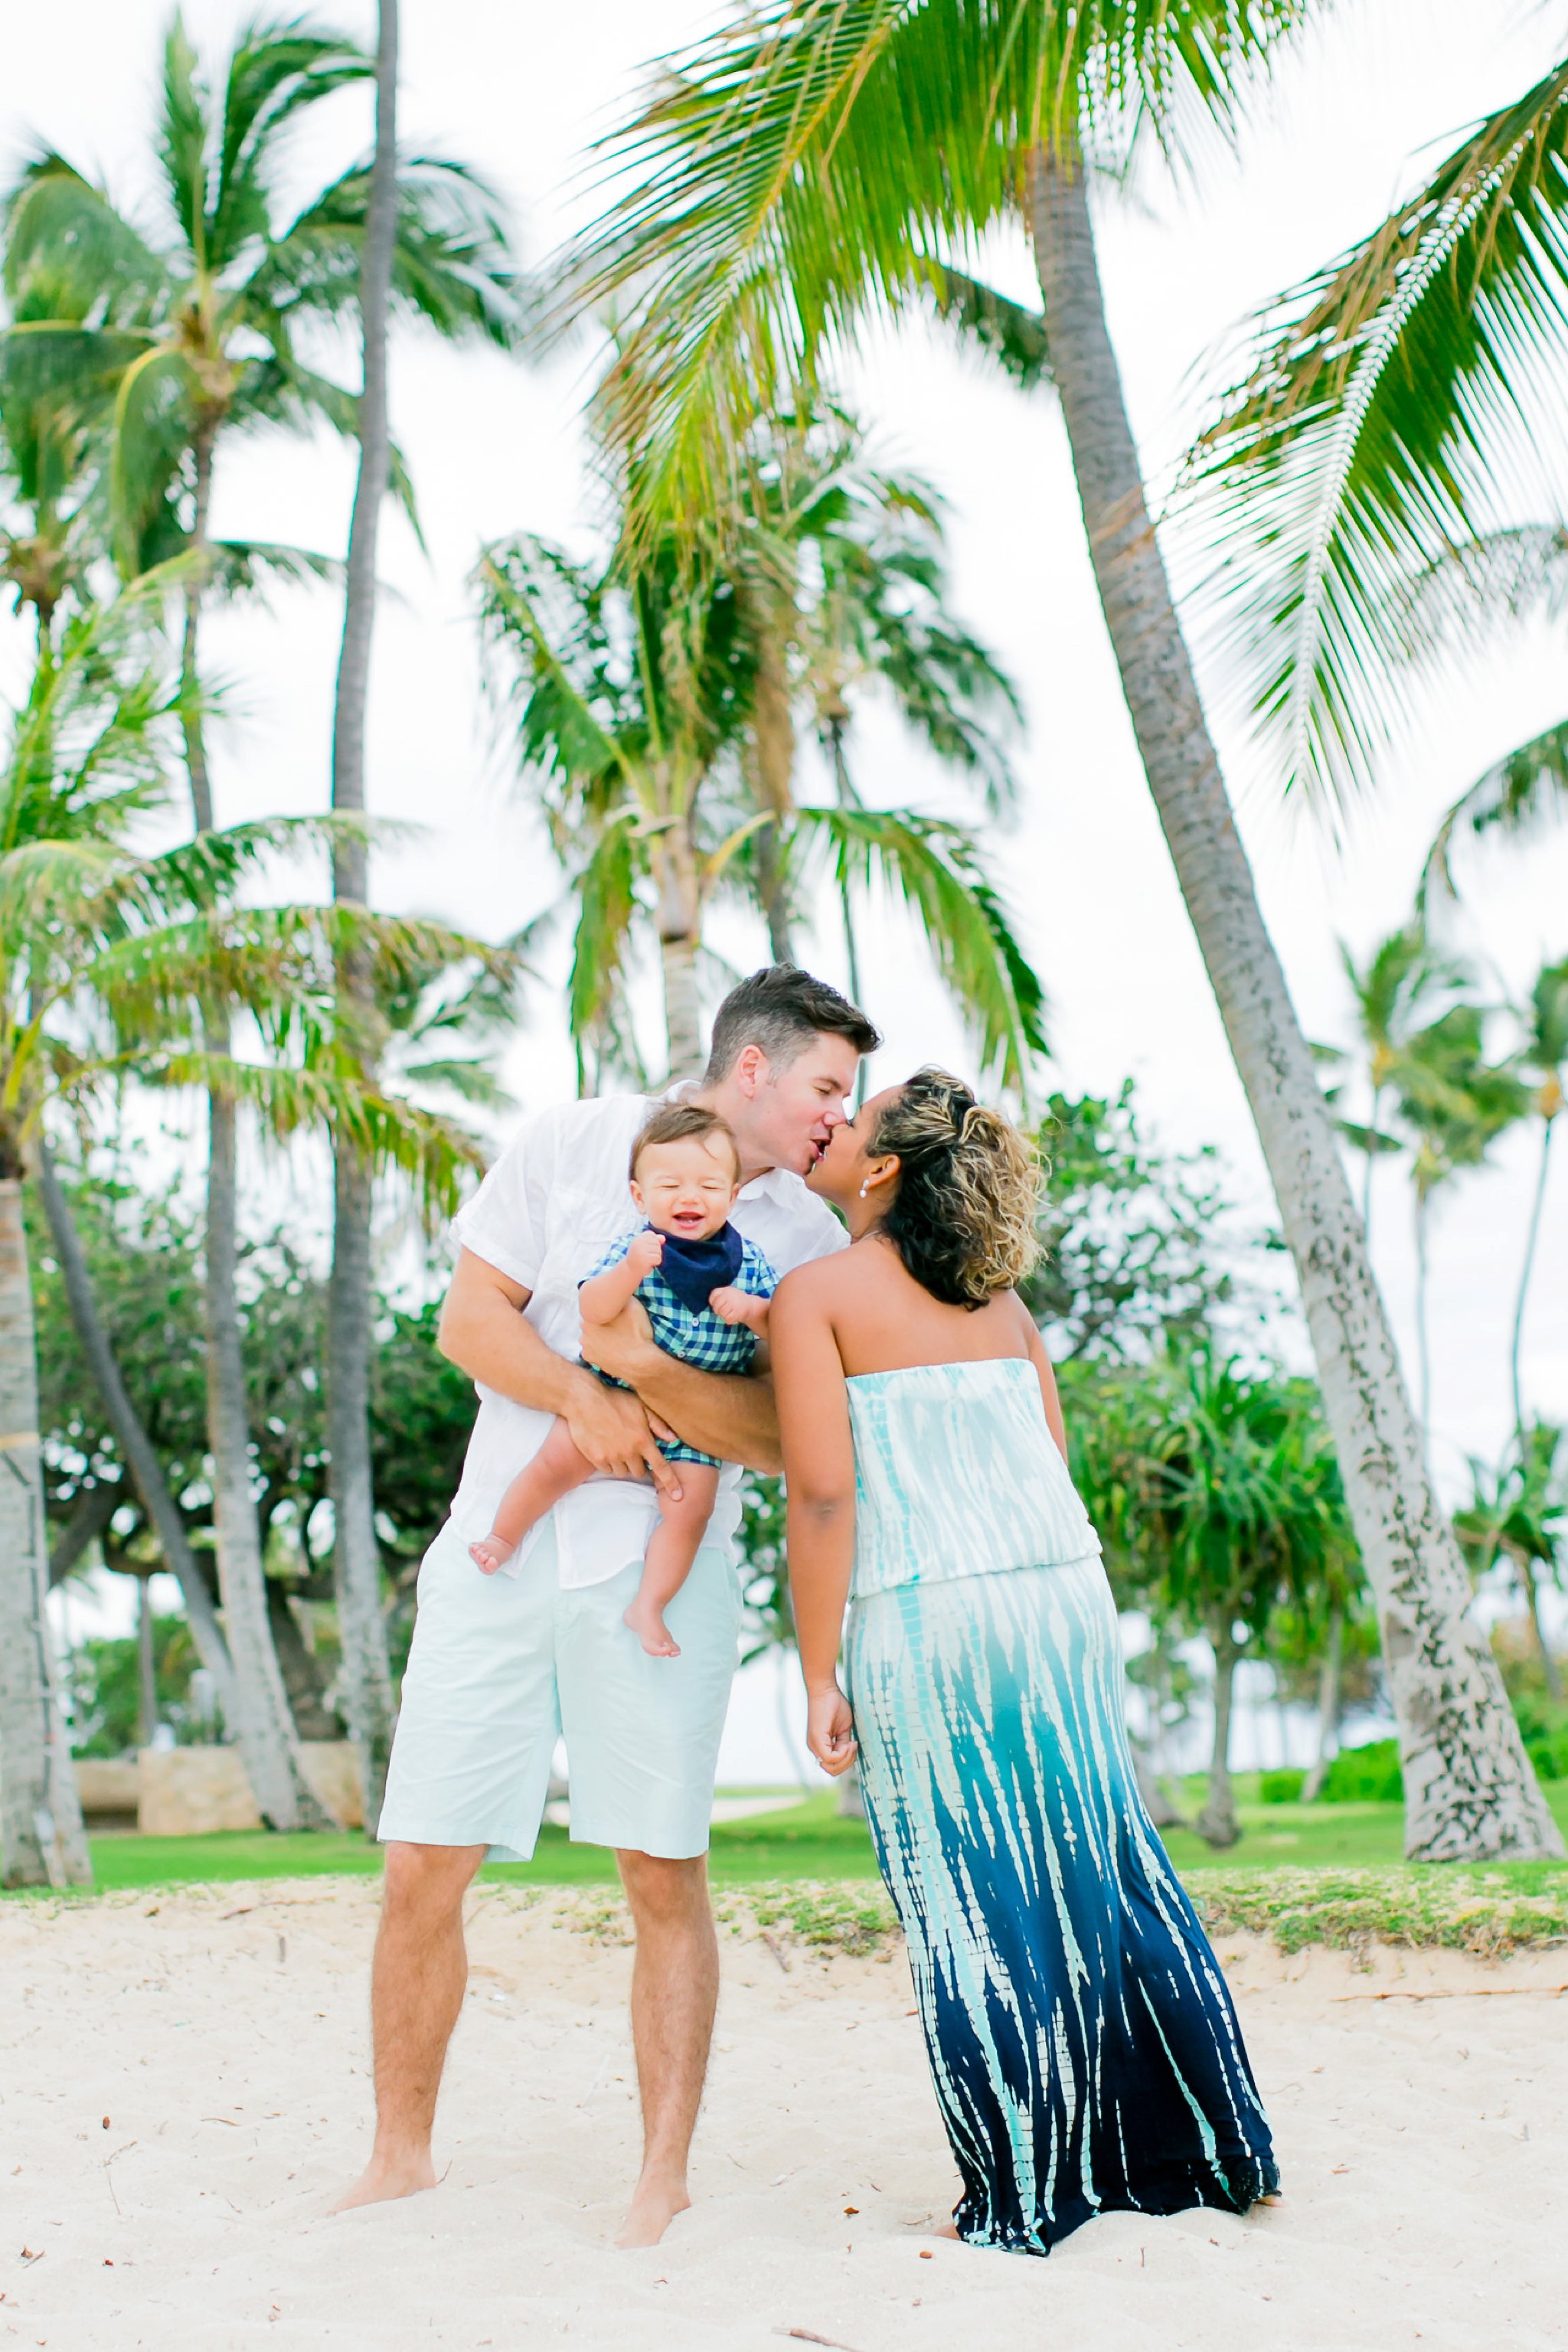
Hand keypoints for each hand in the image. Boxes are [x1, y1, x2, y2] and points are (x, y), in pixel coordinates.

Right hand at [560, 1368, 681, 1500]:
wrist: (584, 1400)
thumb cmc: (614, 1400)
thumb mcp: (641, 1406)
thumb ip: (658, 1424)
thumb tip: (673, 1439)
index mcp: (643, 1440)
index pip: (661, 1467)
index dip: (671, 1483)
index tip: (678, 1496)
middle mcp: (628, 1452)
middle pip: (639, 1472)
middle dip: (639, 1464)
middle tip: (632, 1449)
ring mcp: (611, 1456)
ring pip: (622, 1472)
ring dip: (623, 1464)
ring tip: (617, 1446)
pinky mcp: (596, 1458)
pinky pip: (607, 1469)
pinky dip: (608, 1462)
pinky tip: (606, 1447)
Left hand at [579, 1296, 657, 1388]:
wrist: (643, 1365)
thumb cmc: (636, 1335)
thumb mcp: (632, 1306)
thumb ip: (622, 1296)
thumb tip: (619, 1289)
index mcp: (588, 1321)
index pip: (593, 1308)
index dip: (604, 1308)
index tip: (615, 1310)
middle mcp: (583, 1337)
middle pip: (593, 1324)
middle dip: (602, 1322)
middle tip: (619, 1323)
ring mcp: (588, 1352)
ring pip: (595, 1338)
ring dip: (603, 1336)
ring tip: (620, 1336)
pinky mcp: (596, 1364)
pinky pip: (599, 1351)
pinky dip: (605, 1349)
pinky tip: (617, 1347)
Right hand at [627, 1228, 664, 1275]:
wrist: (630, 1271)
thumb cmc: (639, 1258)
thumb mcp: (646, 1247)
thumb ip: (655, 1240)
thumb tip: (663, 1238)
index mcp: (637, 1238)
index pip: (651, 1234)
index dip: (653, 1242)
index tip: (645, 1249)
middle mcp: (638, 1243)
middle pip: (656, 1243)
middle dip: (655, 1251)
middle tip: (646, 1256)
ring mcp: (641, 1251)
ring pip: (658, 1251)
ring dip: (655, 1257)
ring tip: (647, 1260)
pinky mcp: (645, 1259)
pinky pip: (658, 1258)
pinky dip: (656, 1262)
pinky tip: (649, 1264)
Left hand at [707, 1285, 766, 1332]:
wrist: (752, 1305)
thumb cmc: (736, 1300)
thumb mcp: (728, 1293)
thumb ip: (720, 1295)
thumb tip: (711, 1304)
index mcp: (726, 1289)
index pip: (713, 1295)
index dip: (713, 1302)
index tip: (718, 1304)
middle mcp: (729, 1295)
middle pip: (716, 1307)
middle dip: (718, 1311)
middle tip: (724, 1311)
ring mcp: (733, 1303)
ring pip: (721, 1313)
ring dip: (724, 1316)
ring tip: (730, 1313)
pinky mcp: (737, 1312)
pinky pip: (727, 1319)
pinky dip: (729, 1320)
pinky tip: (733, 1317)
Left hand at [806, 1686, 857, 1776]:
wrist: (825, 1689)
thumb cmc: (835, 1704)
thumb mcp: (843, 1728)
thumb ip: (844, 1744)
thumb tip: (849, 1755)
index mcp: (821, 1746)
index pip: (834, 1766)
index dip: (847, 1760)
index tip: (854, 1744)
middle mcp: (815, 1748)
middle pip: (832, 1770)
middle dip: (848, 1762)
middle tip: (854, 1746)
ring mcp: (814, 1745)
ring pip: (831, 1767)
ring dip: (846, 1758)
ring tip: (851, 1743)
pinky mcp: (816, 1739)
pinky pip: (829, 1758)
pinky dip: (842, 1753)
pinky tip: (848, 1742)